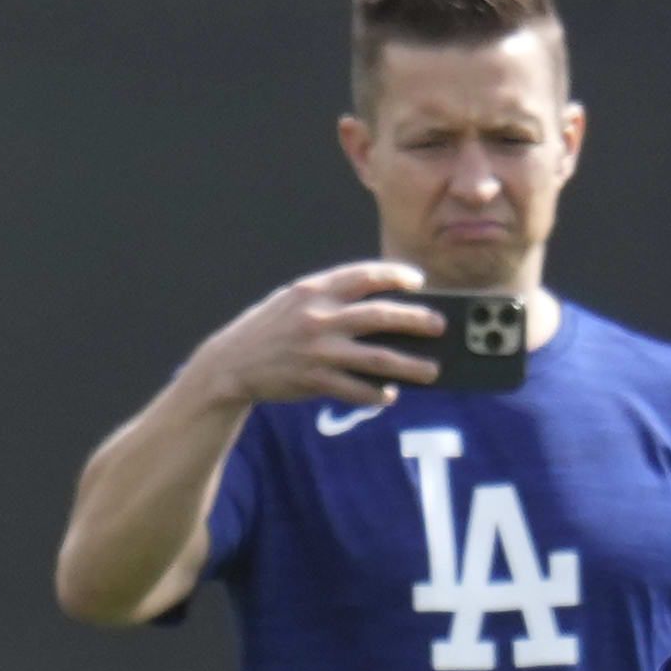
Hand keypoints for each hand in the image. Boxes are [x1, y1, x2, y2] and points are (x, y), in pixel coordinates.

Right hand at [181, 261, 448, 410]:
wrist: (230, 364)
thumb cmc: (270, 329)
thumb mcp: (292, 300)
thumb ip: (330, 298)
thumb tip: (382, 306)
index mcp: (313, 290)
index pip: (363, 275)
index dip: (395, 275)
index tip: (418, 280)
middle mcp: (318, 317)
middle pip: (381, 316)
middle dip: (416, 320)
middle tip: (440, 325)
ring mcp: (318, 350)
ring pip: (378, 358)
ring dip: (410, 366)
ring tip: (432, 370)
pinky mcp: (315, 380)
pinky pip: (357, 390)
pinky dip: (376, 394)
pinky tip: (389, 395)